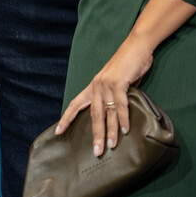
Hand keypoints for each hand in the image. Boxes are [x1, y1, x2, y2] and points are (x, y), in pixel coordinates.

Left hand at [56, 32, 153, 156]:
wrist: (136, 45)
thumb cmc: (128, 64)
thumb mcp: (116, 80)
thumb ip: (113, 95)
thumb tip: (116, 113)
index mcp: (94, 86)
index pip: (76, 103)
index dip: (67, 118)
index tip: (58, 131)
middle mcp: (97, 86)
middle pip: (93, 114)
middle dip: (95, 134)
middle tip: (97, 151)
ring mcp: (107, 84)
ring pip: (107, 112)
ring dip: (110, 131)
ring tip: (111, 146)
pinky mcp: (119, 82)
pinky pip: (120, 104)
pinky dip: (123, 118)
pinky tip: (125, 129)